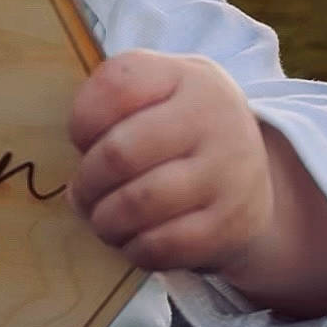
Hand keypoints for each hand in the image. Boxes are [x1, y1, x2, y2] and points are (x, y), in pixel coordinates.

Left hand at [67, 50, 273, 275]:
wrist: (249, 178)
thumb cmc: (181, 133)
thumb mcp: (158, 96)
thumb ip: (109, 116)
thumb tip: (77, 189)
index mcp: (189, 77)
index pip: (116, 87)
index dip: (83, 121)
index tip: (86, 140)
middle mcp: (216, 118)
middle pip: (118, 153)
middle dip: (87, 182)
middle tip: (85, 193)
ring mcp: (228, 173)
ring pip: (136, 204)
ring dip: (104, 221)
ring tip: (105, 219)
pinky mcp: (231, 224)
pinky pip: (159, 245)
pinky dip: (133, 248)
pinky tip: (134, 239)